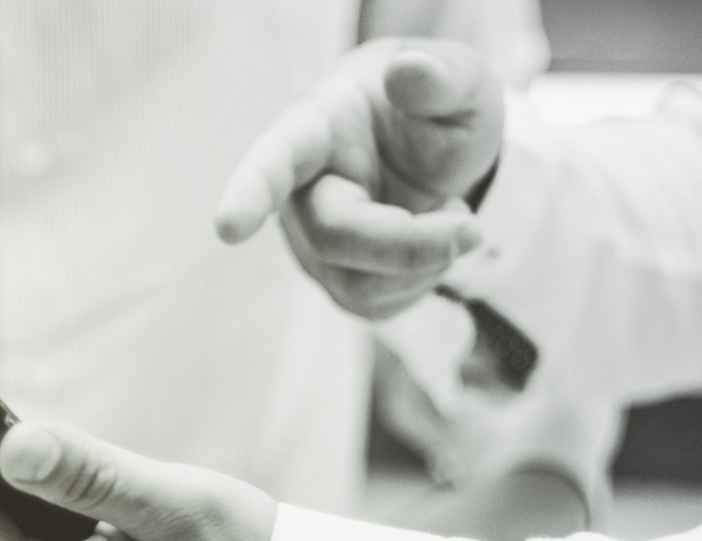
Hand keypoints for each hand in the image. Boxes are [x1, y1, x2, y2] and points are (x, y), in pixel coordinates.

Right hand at [215, 39, 503, 318]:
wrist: (438, 154)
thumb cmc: (436, 109)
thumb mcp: (459, 81)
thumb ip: (442, 76)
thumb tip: (410, 73)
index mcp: (314, 129)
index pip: (274, 161)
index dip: (250, 193)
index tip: (229, 227)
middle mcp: (298, 193)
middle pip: (333, 236)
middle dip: (410, 245)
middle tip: (472, 228)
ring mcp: (311, 244)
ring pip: (355, 284)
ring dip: (425, 263)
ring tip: (452, 215)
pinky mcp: (337, 282)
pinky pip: (375, 306)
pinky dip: (423, 281)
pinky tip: (433, 243)